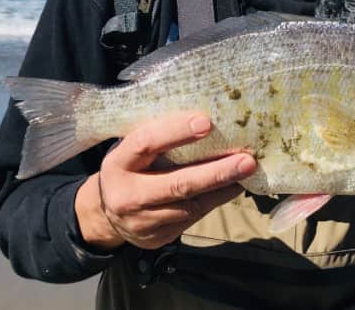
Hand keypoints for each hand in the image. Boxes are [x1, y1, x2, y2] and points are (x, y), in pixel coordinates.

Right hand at [75, 112, 256, 250]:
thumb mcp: (130, 148)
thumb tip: (204, 115)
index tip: (206, 122)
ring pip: (191, 205)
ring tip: (247, 173)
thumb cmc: (128, 167)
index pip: (146, 143)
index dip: (175, 132)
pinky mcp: (158, 238)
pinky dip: (216, 201)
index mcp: (119, 163)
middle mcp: (128, 195)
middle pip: (177, 183)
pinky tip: (232, 187)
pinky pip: (193, 219)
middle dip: (216, 172)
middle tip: (247, 160)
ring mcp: (143, 221)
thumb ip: (156, 136)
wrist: (106, 214)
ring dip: (223, 188)